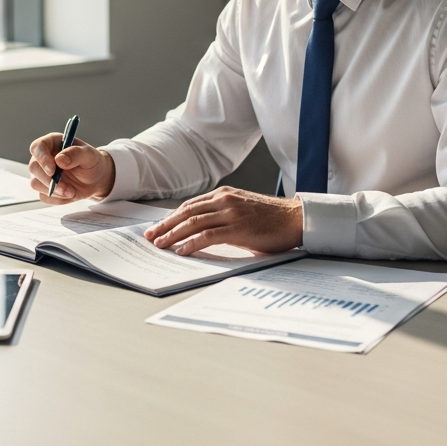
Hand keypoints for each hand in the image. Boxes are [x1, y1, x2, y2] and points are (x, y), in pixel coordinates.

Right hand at [27, 133, 115, 203]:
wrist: (96, 179)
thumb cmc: (91, 162)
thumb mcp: (89, 155)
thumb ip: (75, 154)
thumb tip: (59, 159)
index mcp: (52, 143)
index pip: (37, 147)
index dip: (42, 158)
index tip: (52, 170)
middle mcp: (43, 158)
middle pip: (34, 168)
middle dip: (49, 180)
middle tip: (66, 188)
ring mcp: (42, 174)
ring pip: (36, 184)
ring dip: (54, 191)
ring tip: (72, 192)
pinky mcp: (45, 188)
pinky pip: (44, 197)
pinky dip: (58, 199)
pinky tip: (70, 194)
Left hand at [144, 187, 302, 254]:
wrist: (296, 219)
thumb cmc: (272, 219)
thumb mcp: (243, 210)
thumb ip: (223, 215)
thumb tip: (202, 231)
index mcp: (224, 194)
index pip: (190, 205)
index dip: (171, 217)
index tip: (158, 227)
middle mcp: (225, 200)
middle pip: (186, 212)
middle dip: (165, 225)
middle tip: (150, 236)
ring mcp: (231, 213)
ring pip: (193, 222)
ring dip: (173, 234)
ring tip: (160, 244)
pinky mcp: (238, 228)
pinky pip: (208, 235)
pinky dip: (191, 243)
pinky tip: (181, 250)